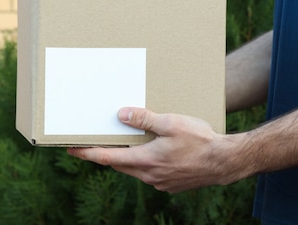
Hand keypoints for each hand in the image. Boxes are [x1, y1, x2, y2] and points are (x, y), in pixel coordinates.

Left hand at [67, 107, 250, 192]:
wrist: (225, 162)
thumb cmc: (200, 140)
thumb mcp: (171, 123)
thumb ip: (144, 119)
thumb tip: (121, 114)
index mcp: (145, 160)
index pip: (107, 157)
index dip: (87, 153)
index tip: (72, 149)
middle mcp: (149, 175)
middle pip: (118, 164)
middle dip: (105, 154)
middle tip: (95, 142)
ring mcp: (160, 182)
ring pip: (134, 170)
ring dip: (127, 158)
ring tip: (125, 143)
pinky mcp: (171, 184)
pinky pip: (149, 173)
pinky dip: (144, 163)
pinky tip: (152, 151)